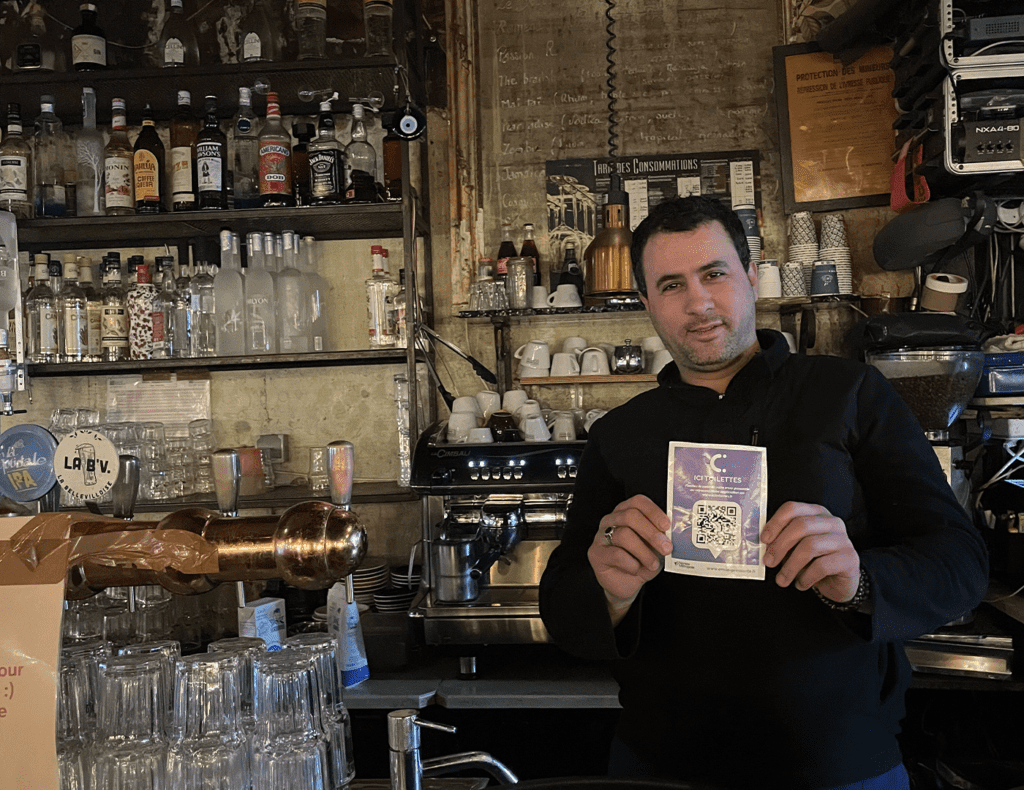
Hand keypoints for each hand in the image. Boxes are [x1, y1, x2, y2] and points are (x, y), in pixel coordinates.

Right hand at [588, 495, 672, 622]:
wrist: (626, 583)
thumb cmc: (641, 561)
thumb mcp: (654, 547)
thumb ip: (661, 537)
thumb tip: (672, 533)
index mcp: (626, 512)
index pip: (638, 502)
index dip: (653, 512)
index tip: (666, 526)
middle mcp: (611, 520)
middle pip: (630, 516)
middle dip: (651, 533)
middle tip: (666, 548)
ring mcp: (601, 536)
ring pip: (623, 535)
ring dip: (643, 552)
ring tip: (653, 564)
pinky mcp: (596, 553)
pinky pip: (616, 554)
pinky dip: (632, 564)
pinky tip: (636, 569)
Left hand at [761, 501, 859, 603]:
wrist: (839, 583)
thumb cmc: (812, 562)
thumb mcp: (793, 549)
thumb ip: (781, 542)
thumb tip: (763, 546)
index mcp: (815, 514)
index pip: (792, 508)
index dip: (775, 523)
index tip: (763, 540)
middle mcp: (831, 522)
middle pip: (801, 525)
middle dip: (780, 545)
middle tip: (768, 562)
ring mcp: (842, 539)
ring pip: (810, 546)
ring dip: (790, 566)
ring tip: (782, 580)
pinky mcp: (849, 558)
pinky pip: (822, 566)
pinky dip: (806, 577)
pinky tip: (800, 584)